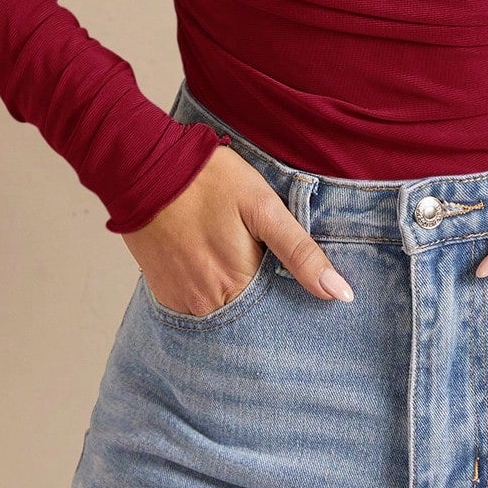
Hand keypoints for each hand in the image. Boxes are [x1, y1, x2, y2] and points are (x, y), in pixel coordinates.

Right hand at [122, 144, 354, 315]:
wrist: (147, 169)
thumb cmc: (209, 181)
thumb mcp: (264, 207)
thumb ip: (300, 252)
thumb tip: (340, 293)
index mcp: (239, 285)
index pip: (278, 313)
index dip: (291, 299)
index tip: (297, 285)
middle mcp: (208, 305)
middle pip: (250, 318)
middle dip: (264, 303)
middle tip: (262, 263)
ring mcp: (182, 303)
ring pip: (223, 313)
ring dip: (237, 297)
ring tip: (238, 262)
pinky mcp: (164, 295)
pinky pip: (197, 307)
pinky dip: (210, 292)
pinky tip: (212, 264)